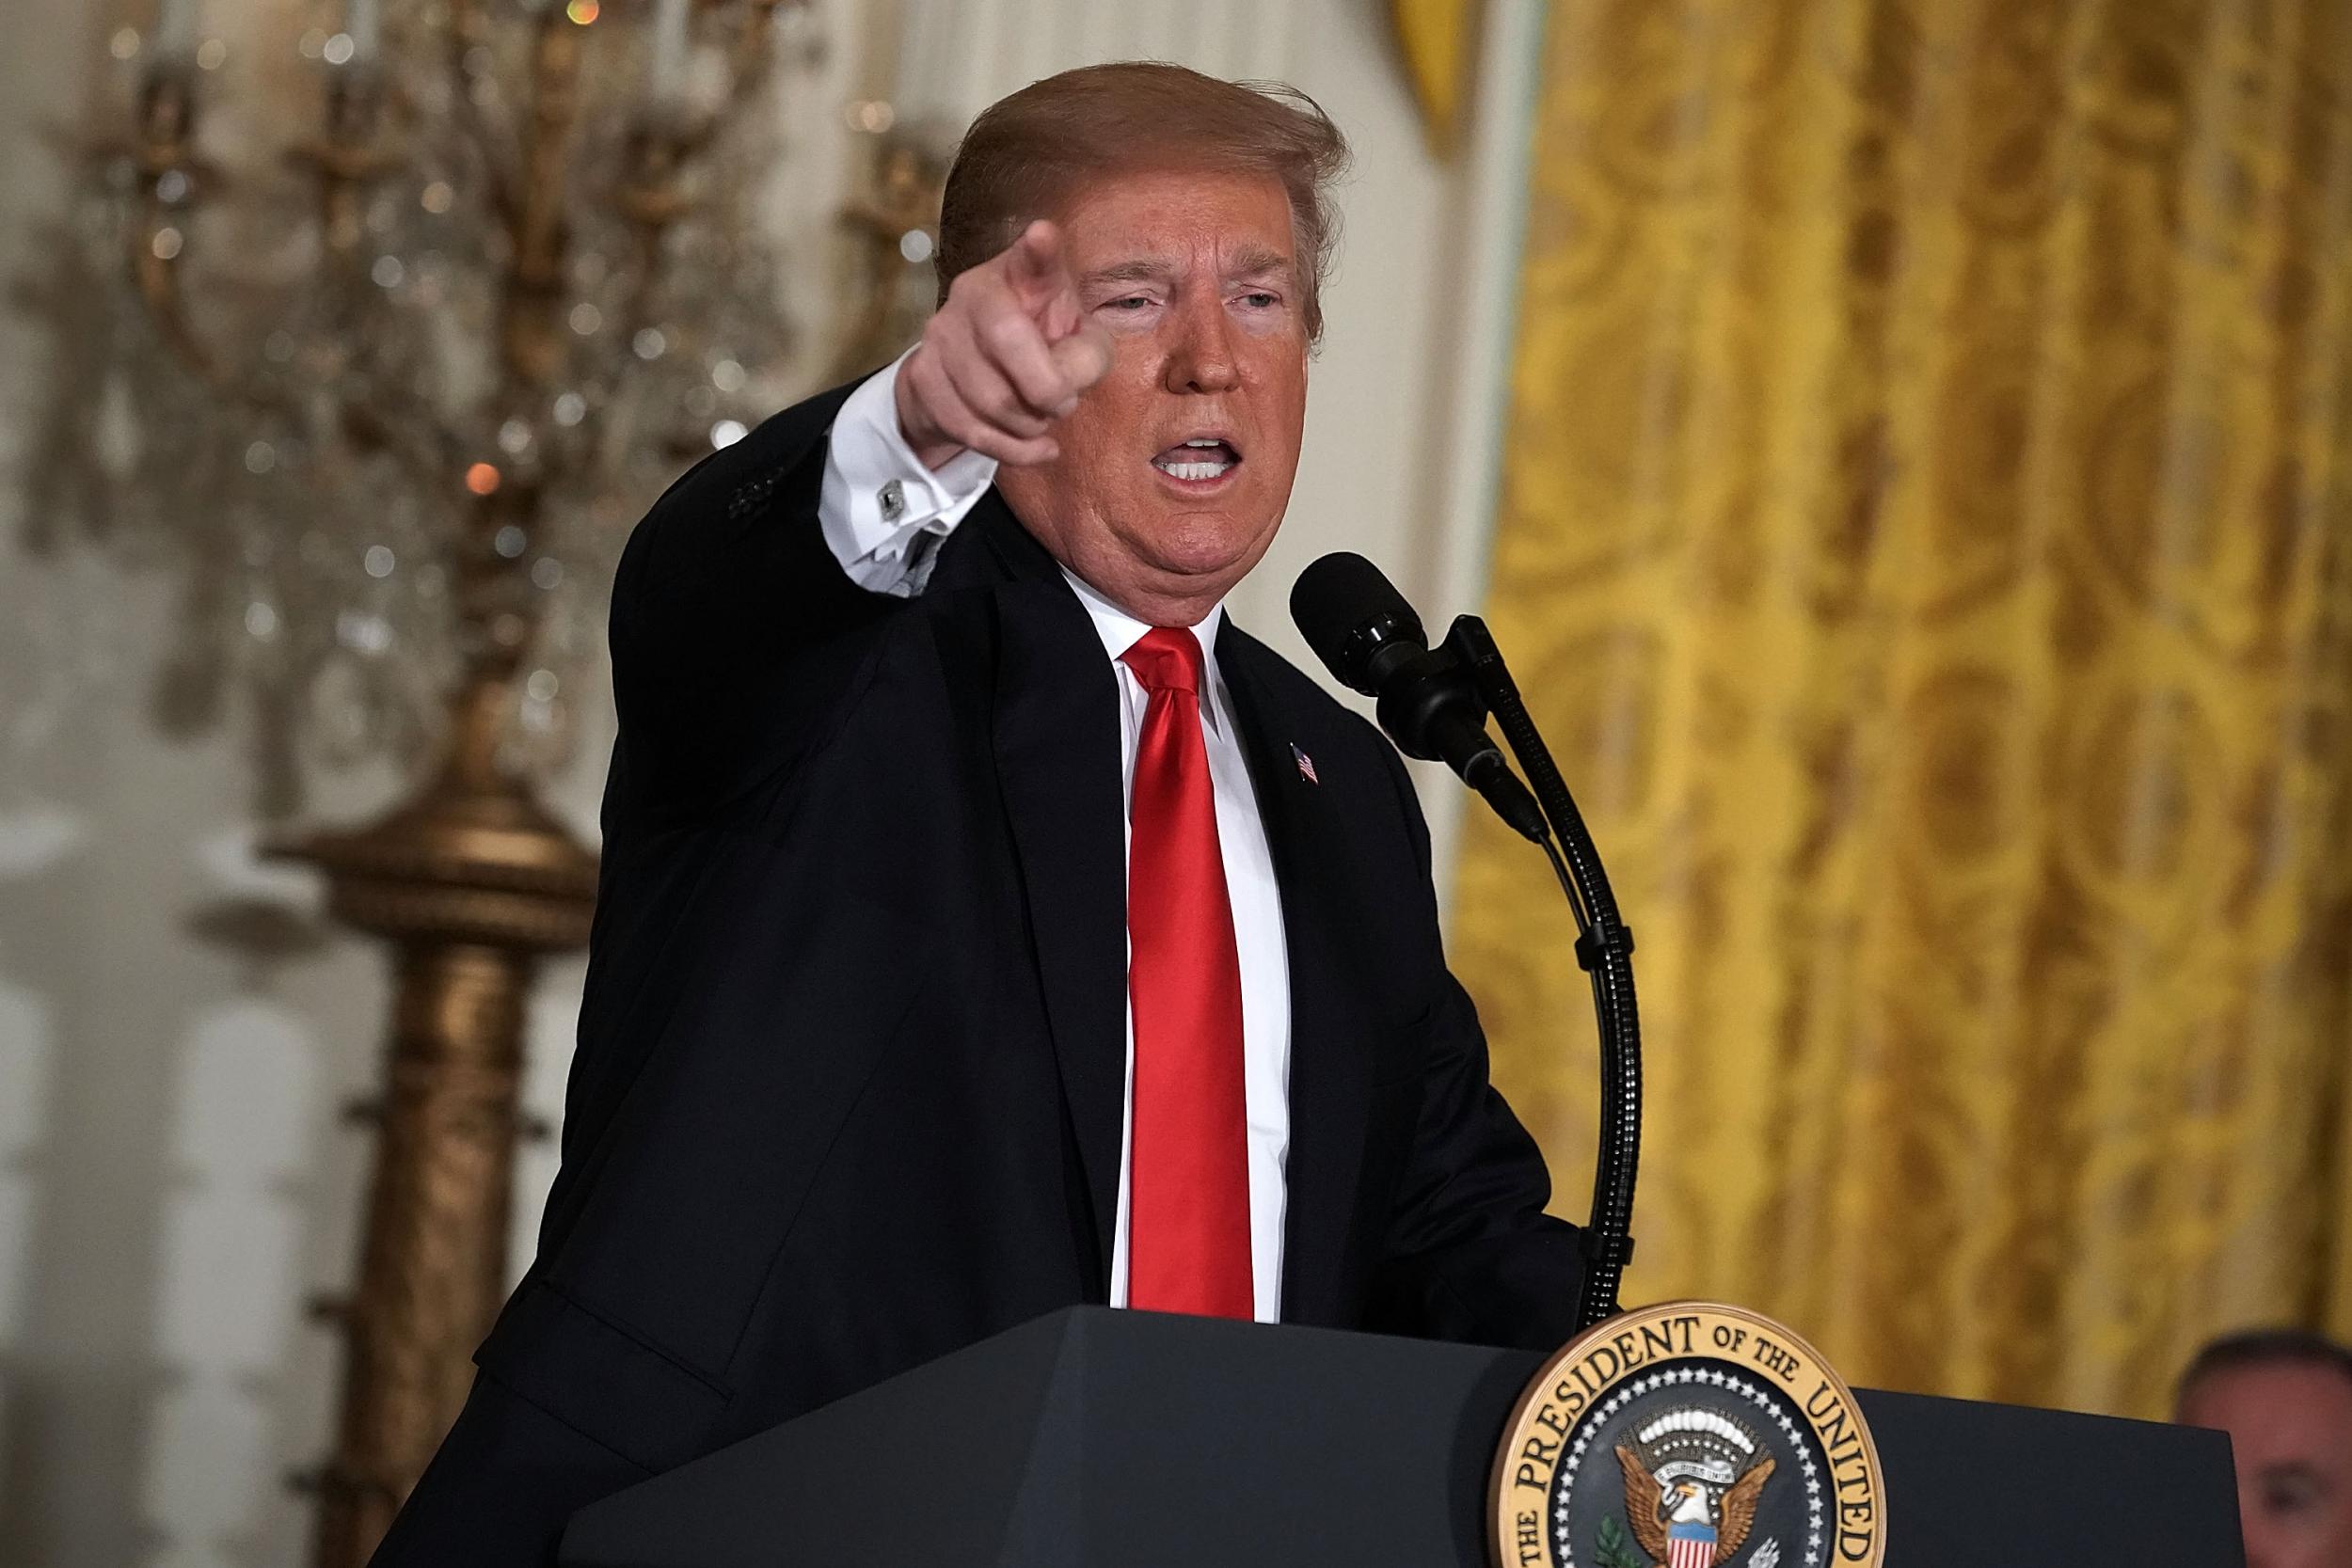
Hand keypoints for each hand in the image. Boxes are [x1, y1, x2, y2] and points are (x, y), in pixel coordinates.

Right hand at [894, 219, 1113, 469]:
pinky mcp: (922, 378)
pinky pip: (973, 430)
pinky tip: (1039, 447)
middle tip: (1064, 403)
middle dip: (1048, 389)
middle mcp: (971, 294)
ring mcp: (939, 336)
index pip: (1030, 259)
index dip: (1038, 250)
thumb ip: (1086, 354)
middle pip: (1008, 343)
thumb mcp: (1077, 340)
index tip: (1043, 236)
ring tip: (1042, 418)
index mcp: (1017, 275)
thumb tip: (1065, 381)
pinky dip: (1016, 450)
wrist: (970, 375)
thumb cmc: (1039, 347)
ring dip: (1032, 424)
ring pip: (992, 399)